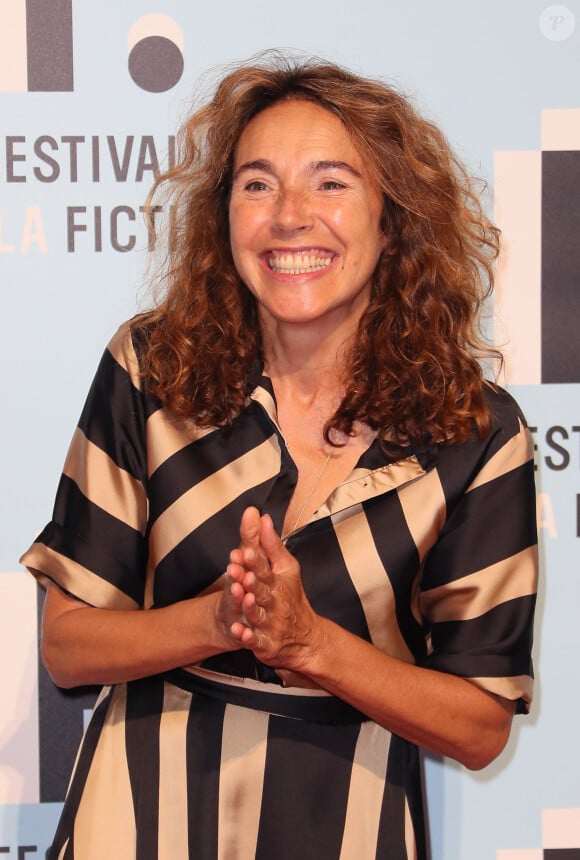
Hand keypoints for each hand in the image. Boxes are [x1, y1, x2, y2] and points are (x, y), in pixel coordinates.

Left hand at [226, 507, 321, 672]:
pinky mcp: (266, 643)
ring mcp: (271, 623)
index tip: (245, 549)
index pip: (266, 567)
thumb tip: (262, 516)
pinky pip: (256, 640)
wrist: (307, 638)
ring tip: (244, 598)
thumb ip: (270, 544)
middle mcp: (276, 601)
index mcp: (278, 581)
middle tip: (240, 571)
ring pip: (259, 615)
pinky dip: (247, 636)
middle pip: (263, 590)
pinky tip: (238, 631)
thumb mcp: (285, 568)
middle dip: (252, 581)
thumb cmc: (291, 597)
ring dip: (251, 607)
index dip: (255, 559)